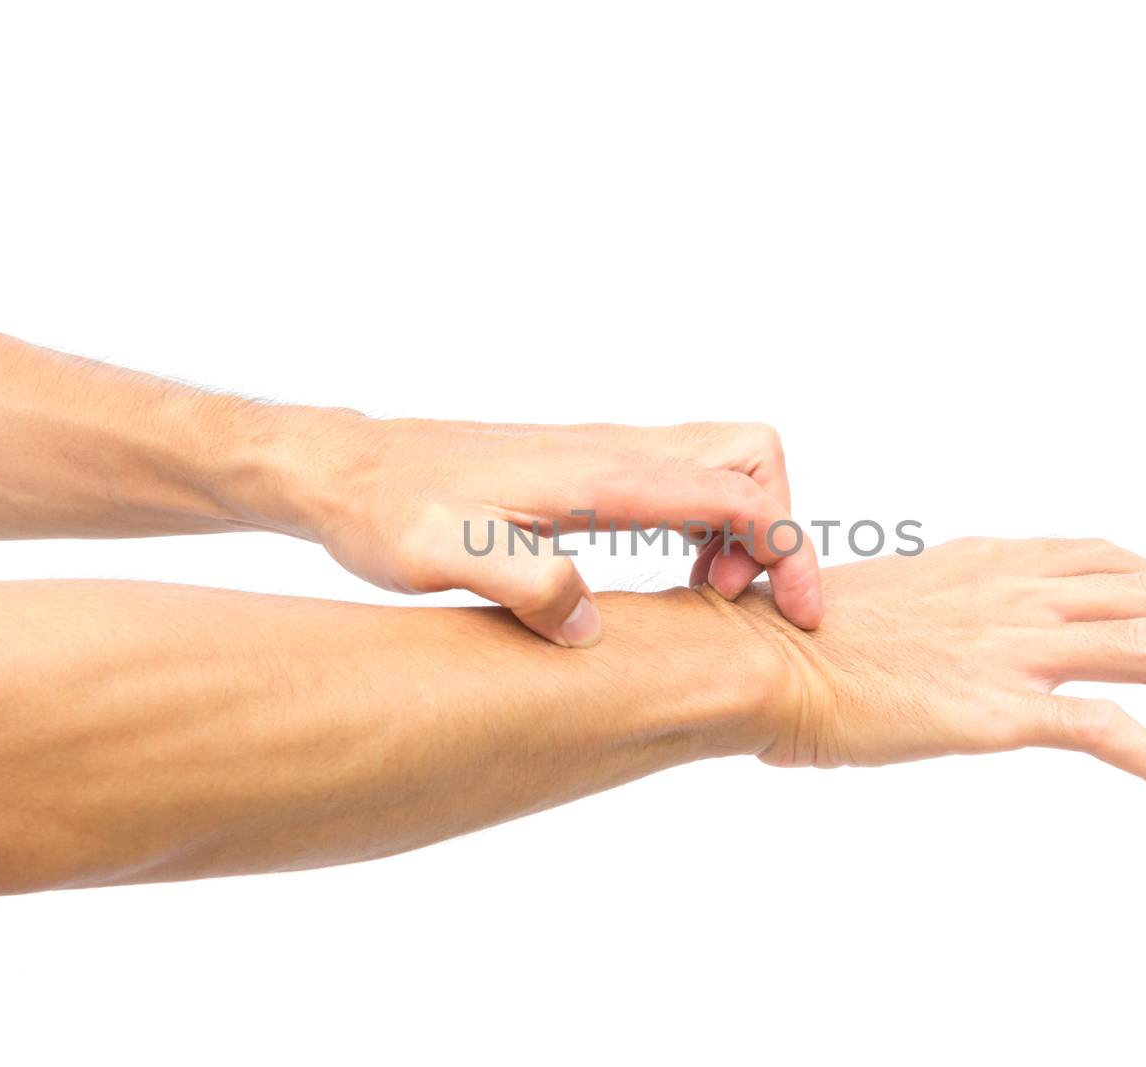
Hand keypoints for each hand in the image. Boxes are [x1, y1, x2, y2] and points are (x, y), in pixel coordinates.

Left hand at [267, 415, 821, 646]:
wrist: (347, 469)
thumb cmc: (389, 512)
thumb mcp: (442, 557)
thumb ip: (524, 584)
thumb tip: (591, 626)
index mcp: (602, 474)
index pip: (737, 490)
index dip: (787, 548)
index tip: (798, 614)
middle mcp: (615, 451)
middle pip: (750, 456)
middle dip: (774, 527)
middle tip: (732, 598)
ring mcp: (605, 453)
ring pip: (721, 464)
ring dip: (740, 528)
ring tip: (704, 593)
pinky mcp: (589, 468)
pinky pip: (683, 479)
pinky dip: (705, 522)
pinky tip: (667, 573)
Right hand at [719, 537, 1145, 808]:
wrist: (756, 656)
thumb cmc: (798, 636)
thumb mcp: (887, 604)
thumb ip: (940, 612)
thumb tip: (951, 641)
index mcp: (986, 562)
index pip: (1108, 560)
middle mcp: (1011, 591)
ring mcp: (1008, 644)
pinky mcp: (996, 706)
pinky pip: (1109, 729)